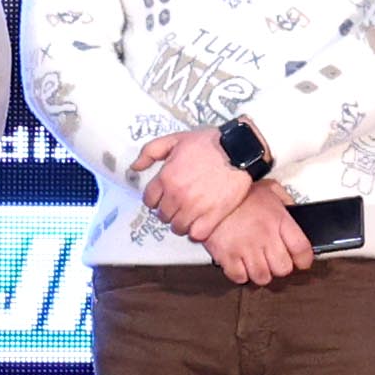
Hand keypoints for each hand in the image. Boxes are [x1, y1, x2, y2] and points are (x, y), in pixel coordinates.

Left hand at [139, 127, 251, 242]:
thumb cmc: (209, 142)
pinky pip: (197, 235)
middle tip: (176, 205)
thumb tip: (135, 167)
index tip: (162, 197)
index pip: (149, 200)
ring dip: (180, 223)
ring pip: (178, 227)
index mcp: (166, 178)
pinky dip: (196, 232)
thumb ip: (150, 152)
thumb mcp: (175, 139)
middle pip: (162, 215)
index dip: (155, 199)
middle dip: (167, 211)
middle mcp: (178, 195)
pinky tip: (199, 223)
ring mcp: (195, 208)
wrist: (239, 149)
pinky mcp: (213, 216)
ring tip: (187, 215)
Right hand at [205, 185, 312, 286]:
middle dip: (281, 266)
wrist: (210, 191)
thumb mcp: (270, 188)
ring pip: (262, 277)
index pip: (302, 249)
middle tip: (275, 260)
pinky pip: (240, 278)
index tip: (301, 261)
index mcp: (278, 220)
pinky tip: (241, 263)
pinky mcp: (227, 256)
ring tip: (257, 262)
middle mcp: (264, 236)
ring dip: (261, 272)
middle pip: (283, 268)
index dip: (304, 259)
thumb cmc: (239, 191)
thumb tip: (296, 213)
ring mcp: (245, 248)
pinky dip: (241, 275)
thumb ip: (287, 202)